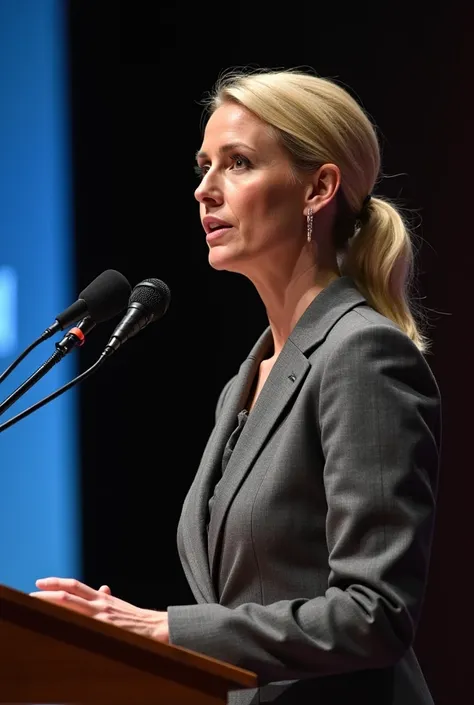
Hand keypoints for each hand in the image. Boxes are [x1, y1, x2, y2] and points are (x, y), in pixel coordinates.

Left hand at [30, 577, 168, 642]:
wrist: (157, 626)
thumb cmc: (137, 619)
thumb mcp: (120, 605)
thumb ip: (107, 598)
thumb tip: (102, 588)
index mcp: (102, 598)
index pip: (74, 586)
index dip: (56, 583)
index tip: (40, 582)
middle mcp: (99, 604)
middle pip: (68, 595)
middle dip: (47, 594)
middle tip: (30, 593)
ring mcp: (102, 616)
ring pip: (72, 606)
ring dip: (53, 605)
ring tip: (37, 605)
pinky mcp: (107, 628)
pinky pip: (83, 624)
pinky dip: (70, 622)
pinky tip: (57, 623)